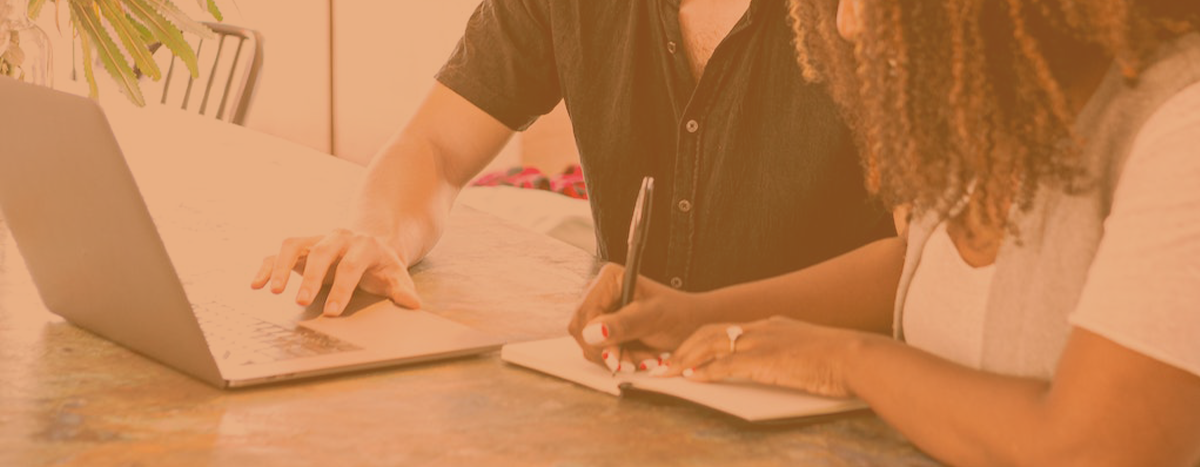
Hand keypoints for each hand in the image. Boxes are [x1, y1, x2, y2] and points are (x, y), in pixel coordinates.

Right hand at [250, 228, 421, 315]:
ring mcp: (317, 239)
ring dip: (282, 267)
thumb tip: (414, 305)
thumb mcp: (396, 275)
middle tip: (300, 302)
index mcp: (364, 245)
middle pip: (322, 253)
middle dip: (311, 278)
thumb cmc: (383, 265)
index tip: (331, 312)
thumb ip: (402, 290)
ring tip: (272, 292)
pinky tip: (256, 284)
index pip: (351, 266)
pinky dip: (267, 266)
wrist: (372, 241)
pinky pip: (279, 252)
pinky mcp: (301, 246)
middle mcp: (338, 238)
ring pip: (294, 246)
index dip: (341, 288)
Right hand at [567, 263, 712, 372]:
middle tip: (635, 361)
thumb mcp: (653, 318)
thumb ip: (623, 324)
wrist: (692, 325)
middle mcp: (599, 292)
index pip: (584, 314)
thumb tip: (591, 332)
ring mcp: (600, 311)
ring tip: (645, 357)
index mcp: (608, 279)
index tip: (616, 356)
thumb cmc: (678, 315)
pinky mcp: (604, 329)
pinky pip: (598, 351)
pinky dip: (618, 359)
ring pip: (588, 345)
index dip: (595, 339)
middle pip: (581, 331)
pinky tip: (638, 357)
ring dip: (616, 358)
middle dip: (608, 351)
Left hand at [664, 316, 869, 398]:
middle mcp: (762, 328)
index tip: (685, 354)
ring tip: (668, 373)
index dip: (701, 341)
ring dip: (686, 359)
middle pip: (710, 332)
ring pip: (712, 344)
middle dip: (684, 348)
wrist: (857, 357)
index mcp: (772, 325)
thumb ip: (787, 355)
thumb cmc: (840, 360)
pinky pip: (727, 364)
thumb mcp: (807, 351)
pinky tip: (692, 379)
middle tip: (665, 364)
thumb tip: (778, 367)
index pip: (726, 328)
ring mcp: (763, 342)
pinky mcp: (766, 360)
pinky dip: (706, 371)